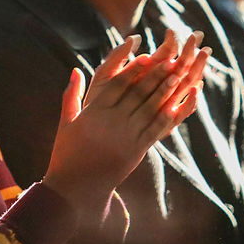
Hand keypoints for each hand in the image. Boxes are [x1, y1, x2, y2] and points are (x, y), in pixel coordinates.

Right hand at [43, 32, 209, 211]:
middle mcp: (111, 121)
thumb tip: (76, 70)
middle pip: (137, 93)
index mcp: (94, 112)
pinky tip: (176, 105)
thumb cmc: (67, 153)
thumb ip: (71, 95)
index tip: (146, 56)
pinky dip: (165, 116)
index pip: (117, 85)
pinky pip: (153, 130)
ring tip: (177, 76)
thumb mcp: (66, 122)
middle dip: (155, 76)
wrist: (76, 187)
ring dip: (165, 91)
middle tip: (170, 60)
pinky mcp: (135, 151)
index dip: (133, 70)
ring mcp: (125, 136)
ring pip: (149, 109)